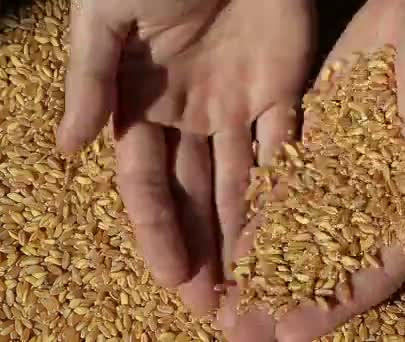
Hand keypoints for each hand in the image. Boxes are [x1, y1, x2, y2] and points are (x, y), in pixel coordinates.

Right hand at [58, 0, 314, 313]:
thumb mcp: (108, 17)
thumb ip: (91, 80)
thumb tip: (65, 148)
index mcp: (143, 103)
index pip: (146, 182)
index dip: (157, 229)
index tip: (170, 276)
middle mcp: (189, 117)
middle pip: (194, 195)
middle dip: (202, 248)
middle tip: (212, 304)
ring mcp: (238, 107)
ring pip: (241, 183)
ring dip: (245, 233)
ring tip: (252, 283)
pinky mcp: (283, 92)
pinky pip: (285, 148)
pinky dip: (287, 189)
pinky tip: (289, 232)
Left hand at [218, 0, 404, 339]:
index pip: (371, 268)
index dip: (332, 303)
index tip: (287, 334)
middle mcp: (374, 193)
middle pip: (324, 256)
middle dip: (282, 293)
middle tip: (235, 329)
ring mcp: (342, 161)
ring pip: (295, 220)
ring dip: (260, 256)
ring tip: (216, 291)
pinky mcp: (317, 127)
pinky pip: (282, 169)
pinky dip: (255, 200)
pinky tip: (223, 227)